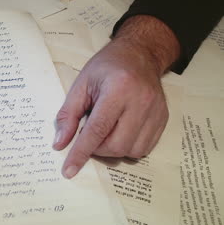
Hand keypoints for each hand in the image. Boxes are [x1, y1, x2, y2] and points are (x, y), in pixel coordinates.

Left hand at [53, 15, 179, 177]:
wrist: (140, 54)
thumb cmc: (106, 66)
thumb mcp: (81, 84)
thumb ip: (68, 114)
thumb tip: (60, 143)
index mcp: (118, 89)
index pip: (97, 130)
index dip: (81, 152)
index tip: (68, 170)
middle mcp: (141, 102)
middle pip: (116, 145)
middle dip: (97, 149)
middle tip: (89, 136)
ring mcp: (156, 112)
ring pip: (132, 151)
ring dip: (113, 150)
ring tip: (105, 131)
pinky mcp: (163, 119)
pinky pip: (145, 148)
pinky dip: (128, 147)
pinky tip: (120, 132)